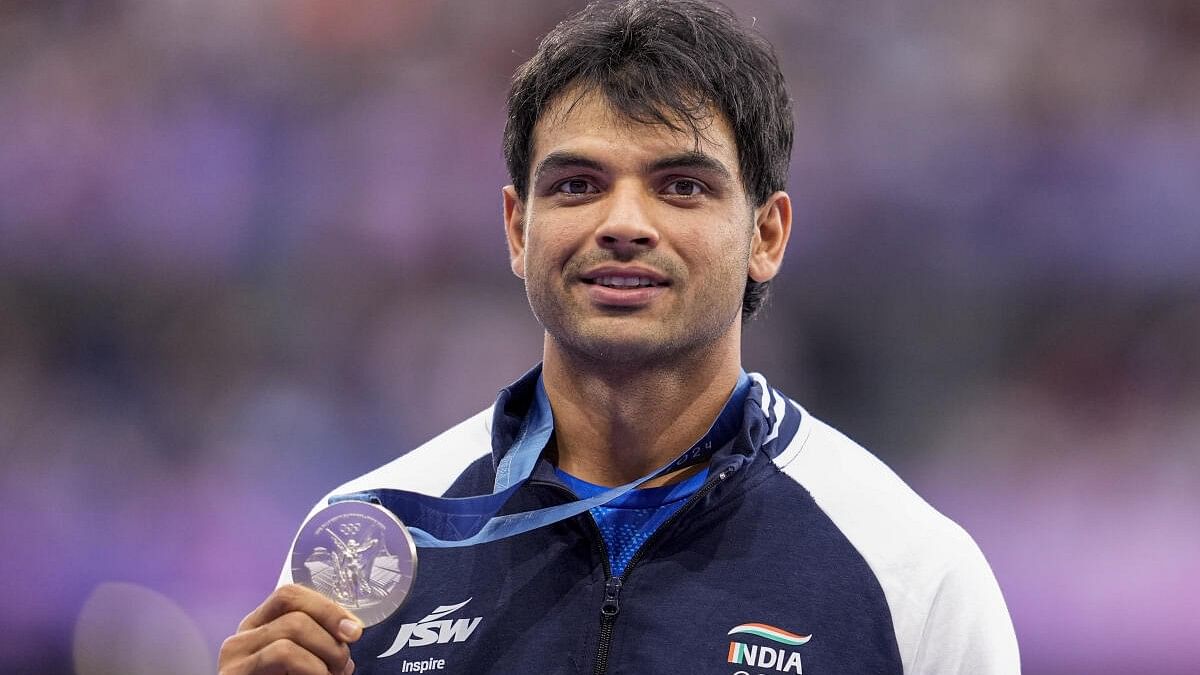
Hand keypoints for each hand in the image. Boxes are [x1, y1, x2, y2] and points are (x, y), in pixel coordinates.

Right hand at [218, 584, 362, 674]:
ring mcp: (234, 660)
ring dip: (324, 656)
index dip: (327, 607)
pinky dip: (313, 669)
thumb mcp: (305, 666)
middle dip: (330, 639)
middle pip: (295, 615)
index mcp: (259, 629)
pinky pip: (283, 654)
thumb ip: (318, 644)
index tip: (353, 630)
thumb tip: (350, 630)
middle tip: (342, 665)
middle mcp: (241, 639)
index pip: (290, 595)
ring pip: (291, 632)